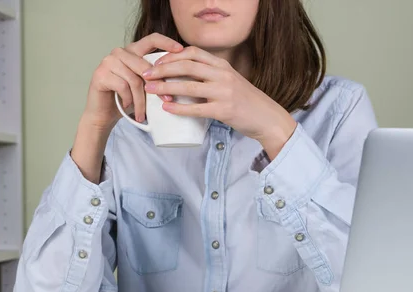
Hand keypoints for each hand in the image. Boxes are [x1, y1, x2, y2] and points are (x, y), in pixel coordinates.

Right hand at [72, 34, 182, 183]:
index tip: (181, 50)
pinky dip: (128, 100)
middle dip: (158, 85)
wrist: (102, 115)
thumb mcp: (144, 87)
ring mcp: (108, 61)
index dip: (167, 42)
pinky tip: (127, 107)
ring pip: (135, 79)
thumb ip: (155, 77)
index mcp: (132, 51)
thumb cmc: (126, 100)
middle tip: (167, 101)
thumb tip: (182, 79)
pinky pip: (123, 86)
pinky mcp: (100, 74)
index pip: (151, 39)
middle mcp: (119, 52)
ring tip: (142, 113)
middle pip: (145, 65)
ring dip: (141, 100)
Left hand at [142, 46, 297, 158]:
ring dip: (166, 86)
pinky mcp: (224, 110)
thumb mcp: (229, 82)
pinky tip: (167, 107)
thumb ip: (211, 77)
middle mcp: (223, 75)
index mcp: (222, 66)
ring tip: (150, 90)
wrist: (266, 118)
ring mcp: (224, 92)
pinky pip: (196, 108)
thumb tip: (183, 79)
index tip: (157, 62)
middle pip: (187, 66)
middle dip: (162, 69)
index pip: (193, 52)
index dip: (172, 56)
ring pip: (189, 85)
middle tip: (146, 75)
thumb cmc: (245, 102)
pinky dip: (179, 107)